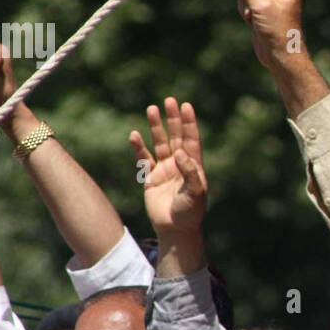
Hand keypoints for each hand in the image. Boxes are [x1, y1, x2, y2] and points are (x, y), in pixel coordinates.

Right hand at [129, 98, 206, 238]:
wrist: (175, 229)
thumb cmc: (190, 213)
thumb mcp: (195, 193)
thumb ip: (190, 172)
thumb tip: (181, 152)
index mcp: (193, 166)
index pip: (191, 139)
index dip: (189, 123)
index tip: (186, 106)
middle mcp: (179, 164)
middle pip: (176, 136)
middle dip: (173, 119)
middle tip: (169, 100)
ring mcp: (165, 170)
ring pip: (159, 143)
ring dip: (156, 127)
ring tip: (151, 109)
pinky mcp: (151, 178)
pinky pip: (144, 159)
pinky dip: (139, 147)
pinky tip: (134, 135)